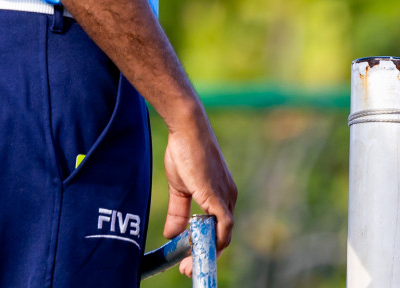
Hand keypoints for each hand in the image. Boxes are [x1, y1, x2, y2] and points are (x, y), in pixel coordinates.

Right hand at [161, 105, 236, 276]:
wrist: (186, 130)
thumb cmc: (184, 152)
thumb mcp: (180, 188)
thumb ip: (178, 212)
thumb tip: (170, 234)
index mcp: (221, 195)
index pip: (219, 228)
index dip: (205, 246)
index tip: (189, 258)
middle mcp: (228, 198)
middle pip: (222, 237)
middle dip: (205, 256)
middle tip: (187, 269)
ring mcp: (225, 198)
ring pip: (222, 236)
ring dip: (206, 253)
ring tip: (187, 264)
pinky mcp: (218, 196)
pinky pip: (224, 226)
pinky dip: (215, 241)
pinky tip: (200, 249)